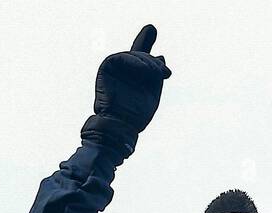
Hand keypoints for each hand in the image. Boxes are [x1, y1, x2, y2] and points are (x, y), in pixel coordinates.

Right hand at [81, 25, 171, 152]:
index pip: (141, 55)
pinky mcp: (106, 68)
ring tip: (156, 73)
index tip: (151, 29)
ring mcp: (115, 69)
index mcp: (135, 76)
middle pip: (140, 54)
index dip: (145, 40)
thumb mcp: (153, 92)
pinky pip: (119, 57)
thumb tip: (161, 55)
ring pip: (133, 55)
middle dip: (155, 63)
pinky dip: (133, 60)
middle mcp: (124, 71)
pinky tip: (143, 68)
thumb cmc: (136, 115)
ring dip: (147, 62)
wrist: (122, 125)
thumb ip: (156, 73)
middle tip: (165, 72)